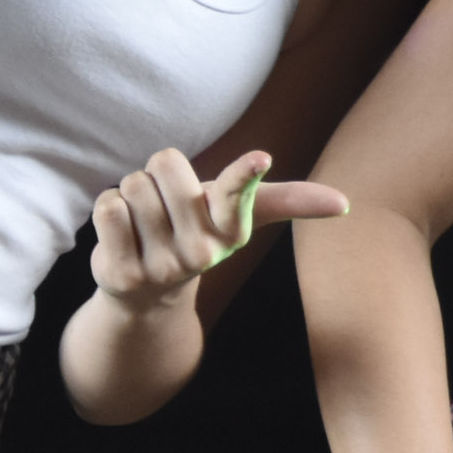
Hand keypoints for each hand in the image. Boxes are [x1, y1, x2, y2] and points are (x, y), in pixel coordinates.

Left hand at [89, 149, 347, 308]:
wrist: (147, 293)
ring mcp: (160, 267)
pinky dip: (108, 211)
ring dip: (131, 194)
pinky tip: (121, 235)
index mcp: (232, 231)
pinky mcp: (121, 274)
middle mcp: (201, 253)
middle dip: (158, 172)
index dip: (245, 175)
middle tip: (165, 201)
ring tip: (144, 221)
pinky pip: (107, 208)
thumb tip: (345, 203)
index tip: (258, 159)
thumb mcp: (241, 215)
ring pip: (133, 185)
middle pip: (165, 164)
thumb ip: (288, 199)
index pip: (240, 196)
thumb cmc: (198, 232)